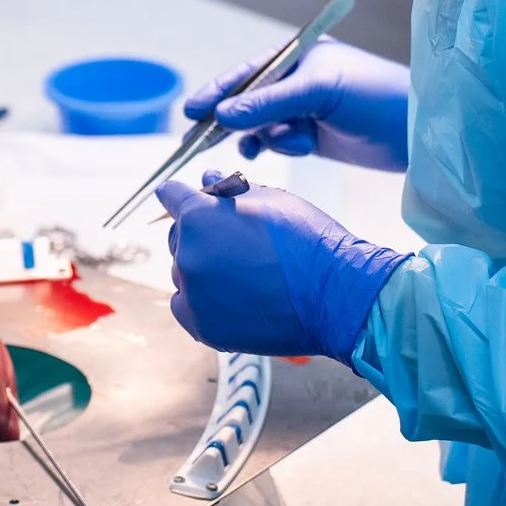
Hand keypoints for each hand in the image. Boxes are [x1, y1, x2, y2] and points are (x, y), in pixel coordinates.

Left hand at [155, 172, 408, 360]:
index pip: (171, 195)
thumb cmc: (308, 241)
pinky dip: (203, 301)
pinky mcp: (203, 326)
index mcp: (199, 217)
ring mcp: (194, 294)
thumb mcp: (270, 198)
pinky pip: (187, 305)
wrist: (335, 296)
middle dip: (199, 234)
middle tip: (235, 243)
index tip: (186, 200)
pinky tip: (234, 296)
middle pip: (178, 236)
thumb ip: (228, 188)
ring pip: (185, 272)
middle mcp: (187, 255)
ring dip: (204, 269)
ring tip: (245, 274)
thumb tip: (207, 178)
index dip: (183, 195)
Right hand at [185, 38, 409, 168]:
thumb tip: (222, 115)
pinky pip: (278, 141)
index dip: (218, 90)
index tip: (191, 110)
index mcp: (298, 57)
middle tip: (198, 139)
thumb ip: (269, 104)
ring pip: (260, 126)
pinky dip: (277, 146)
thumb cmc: (374, 96)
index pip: (247, 72)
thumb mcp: (319, 92)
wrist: (417, 131)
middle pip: (247, 100)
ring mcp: (303, 110)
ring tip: (270, 144)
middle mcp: (296, 81)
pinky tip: (289, 148)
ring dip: (262, 136)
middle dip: (225, 119)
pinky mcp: (312, 136)